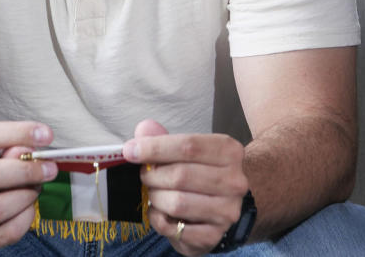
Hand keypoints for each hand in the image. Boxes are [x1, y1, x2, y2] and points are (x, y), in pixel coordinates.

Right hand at [0, 121, 58, 248]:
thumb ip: (11, 143)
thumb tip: (29, 152)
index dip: (20, 133)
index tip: (47, 135)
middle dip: (26, 171)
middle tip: (49, 169)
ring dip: (25, 197)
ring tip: (35, 188)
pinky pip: (4, 233)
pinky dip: (24, 219)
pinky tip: (29, 206)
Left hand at [123, 119, 248, 255]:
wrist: (218, 208)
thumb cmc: (198, 174)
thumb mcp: (185, 151)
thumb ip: (164, 138)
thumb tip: (144, 129)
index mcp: (228, 151)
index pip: (188, 145)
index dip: (155, 148)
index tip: (130, 150)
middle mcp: (234, 180)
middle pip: (181, 175)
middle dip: (153, 175)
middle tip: (144, 175)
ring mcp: (228, 210)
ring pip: (178, 202)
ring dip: (156, 198)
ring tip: (154, 194)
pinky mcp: (216, 235)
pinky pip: (176, 228)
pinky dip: (160, 220)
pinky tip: (161, 212)